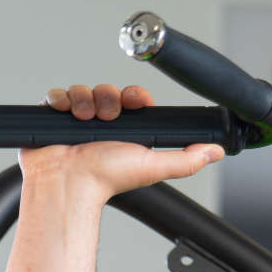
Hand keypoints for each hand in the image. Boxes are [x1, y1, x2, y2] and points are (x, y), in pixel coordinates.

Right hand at [19, 84, 223, 200]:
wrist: (68, 181)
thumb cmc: (107, 178)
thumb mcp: (155, 166)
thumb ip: (187, 159)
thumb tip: (215, 152)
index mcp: (128, 131)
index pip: (135, 100)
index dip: (135, 96)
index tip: (134, 102)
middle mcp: (105, 124)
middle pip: (109, 90)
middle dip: (109, 98)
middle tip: (109, 118)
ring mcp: (79, 119)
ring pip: (84, 90)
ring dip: (86, 100)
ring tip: (86, 120)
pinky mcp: (55, 117)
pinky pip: (58, 95)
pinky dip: (62, 100)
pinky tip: (68, 114)